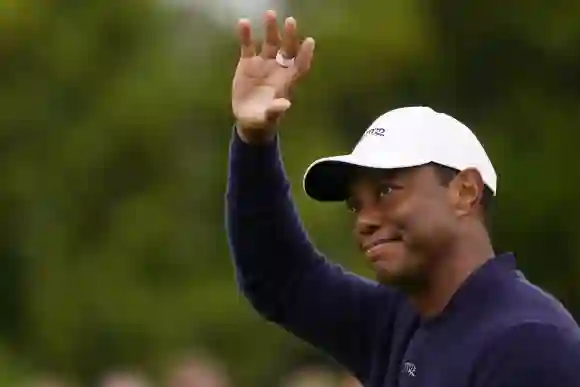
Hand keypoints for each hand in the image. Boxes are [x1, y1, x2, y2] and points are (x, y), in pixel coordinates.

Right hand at [232, 10, 315, 142]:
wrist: (248, 118)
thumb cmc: (263, 120)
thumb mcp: (267, 118)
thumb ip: (275, 111)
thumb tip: (286, 105)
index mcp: (287, 81)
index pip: (300, 65)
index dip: (305, 54)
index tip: (309, 41)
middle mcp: (278, 69)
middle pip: (287, 49)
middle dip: (290, 36)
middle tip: (290, 21)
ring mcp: (264, 64)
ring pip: (270, 43)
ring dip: (271, 29)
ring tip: (269, 14)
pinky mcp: (248, 63)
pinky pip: (248, 46)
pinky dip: (246, 35)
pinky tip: (243, 23)